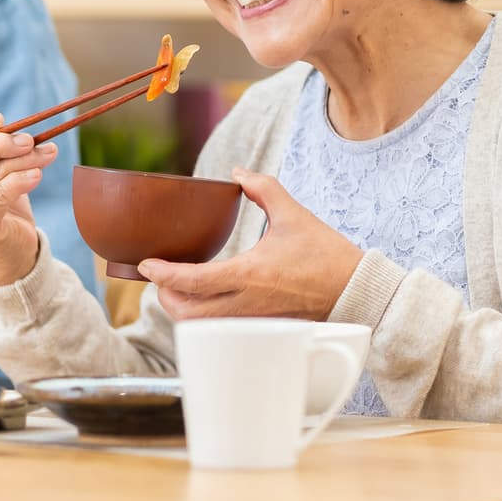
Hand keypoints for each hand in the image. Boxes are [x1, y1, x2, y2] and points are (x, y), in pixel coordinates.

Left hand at [137, 170, 362, 321]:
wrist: (354, 289)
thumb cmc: (326, 254)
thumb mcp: (292, 214)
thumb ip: (262, 188)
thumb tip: (238, 172)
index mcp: (249, 274)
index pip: (193, 281)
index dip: (164, 275)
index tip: (146, 264)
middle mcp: (247, 302)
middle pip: (188, 314)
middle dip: (165, 298)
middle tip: (157, 279)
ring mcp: (253, 319)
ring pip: (202, 327)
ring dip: (182, 312)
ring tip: (175, 291)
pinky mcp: (261, 327)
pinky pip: (221, 329)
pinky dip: (203, 319)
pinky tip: (202, 301)